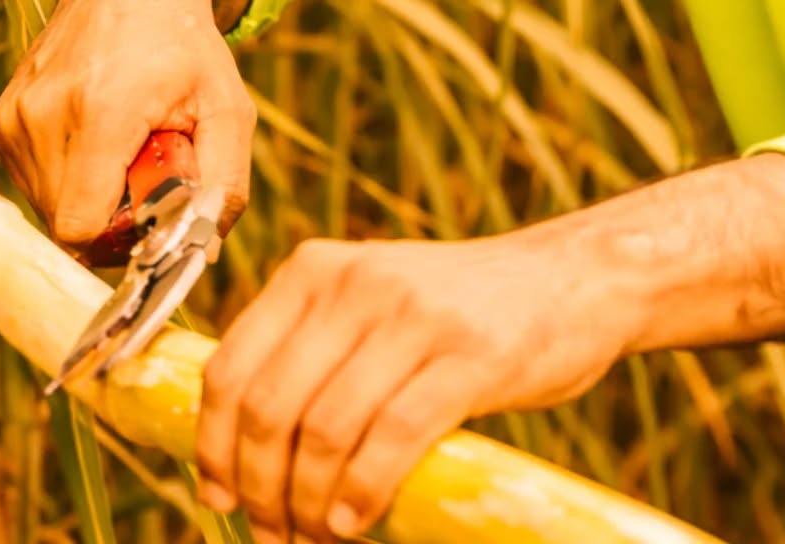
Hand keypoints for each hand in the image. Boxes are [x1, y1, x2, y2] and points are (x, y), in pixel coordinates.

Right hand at [0, 0, 254, 245]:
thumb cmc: (185, 45)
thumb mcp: (228, 106)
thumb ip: (226, 182)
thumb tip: (204, 251)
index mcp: (101, 112)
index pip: (80, 226)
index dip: (120, 239)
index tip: (152, 213)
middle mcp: (44, 114)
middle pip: (65, 224)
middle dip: (111, 216)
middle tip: (147, 170)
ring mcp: (14, 117)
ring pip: (45, 207)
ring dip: (89, 195)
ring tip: (124, 146)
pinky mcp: (1, 120)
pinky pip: (32, 182)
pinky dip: (67, 175)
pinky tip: (97, 137)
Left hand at [194, 227, 629, 540]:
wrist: (572, 278)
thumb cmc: (463, 307)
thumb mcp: (375, 299)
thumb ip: (314, 346)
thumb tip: (240, 442)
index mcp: (319, 268)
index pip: (230, 365)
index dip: (212, 444)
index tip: (218, 494)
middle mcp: (357, 282)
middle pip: (269, 406)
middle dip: (259, 487)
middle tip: (270, 529)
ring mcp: (415, 316)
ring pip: (323, 429)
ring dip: (306, 503)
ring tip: (314, 534)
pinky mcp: (469, 356)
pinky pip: (391, 439)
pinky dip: (361, 494)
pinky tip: (354, 521)